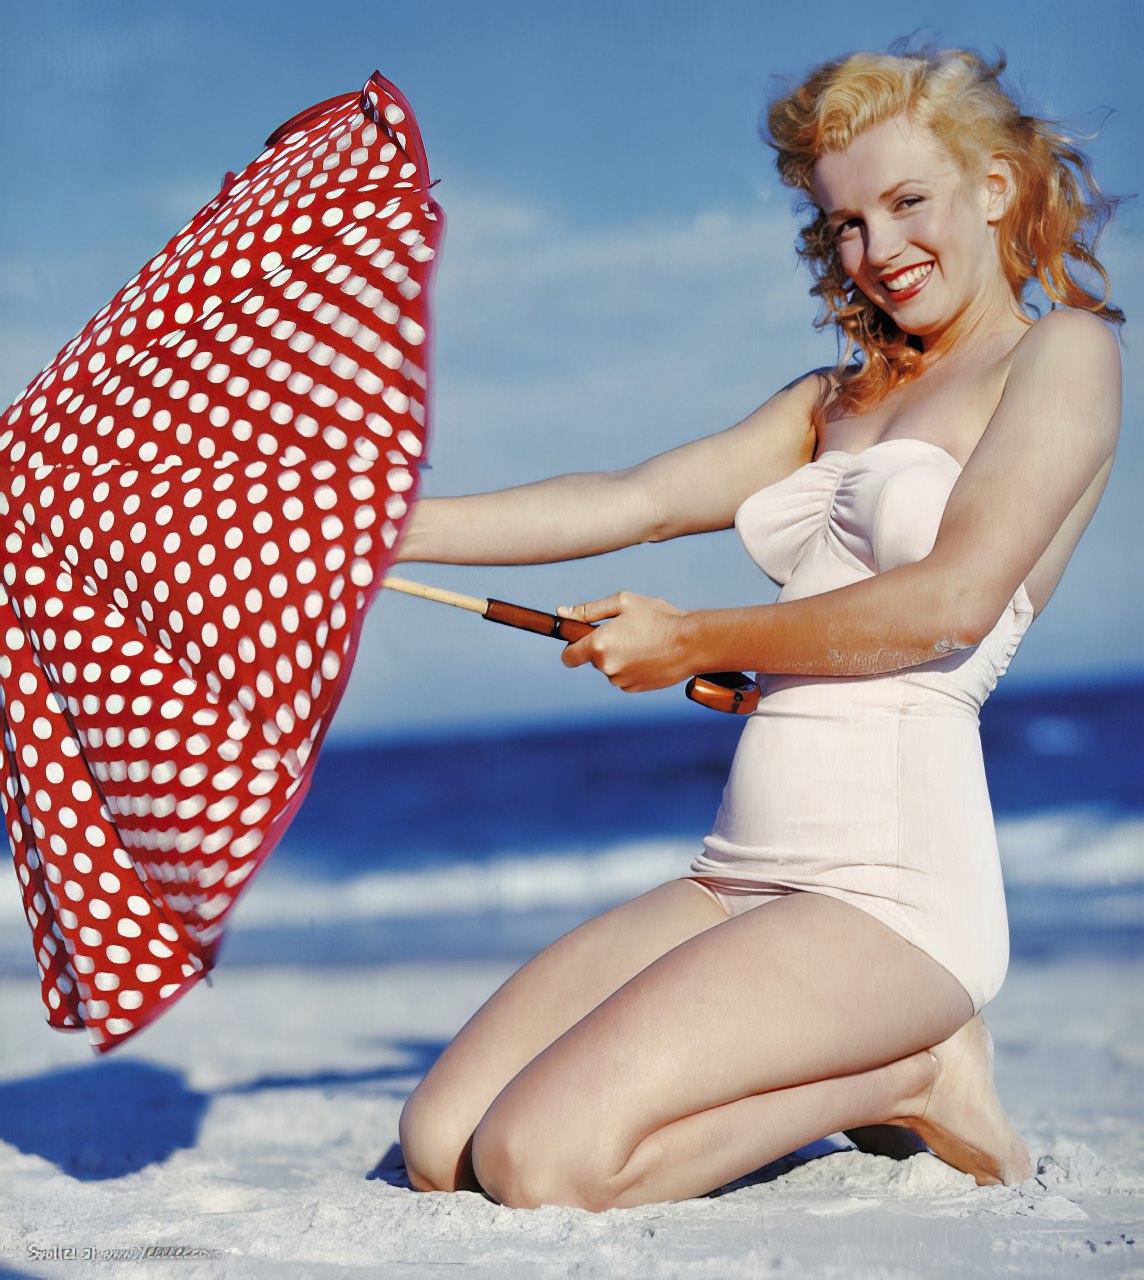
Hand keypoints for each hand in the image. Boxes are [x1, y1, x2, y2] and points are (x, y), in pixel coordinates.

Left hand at [556, 591, 692, 692]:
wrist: (692, 643)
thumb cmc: (658, 617)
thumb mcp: (622, 603)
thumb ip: (588, 610)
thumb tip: (562, 613)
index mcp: (599, 645)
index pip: (568, 656)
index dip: (572, 647)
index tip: (582, 639)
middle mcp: (606, 667)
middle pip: (592, 659)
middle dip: (603, 646)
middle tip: (627, 631)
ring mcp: (621, 681)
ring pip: (610, 668)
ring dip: (619, 656)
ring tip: (643, 642)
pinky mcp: (635, 688)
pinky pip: (624, 677)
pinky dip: (631, 667)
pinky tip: (649, 655)